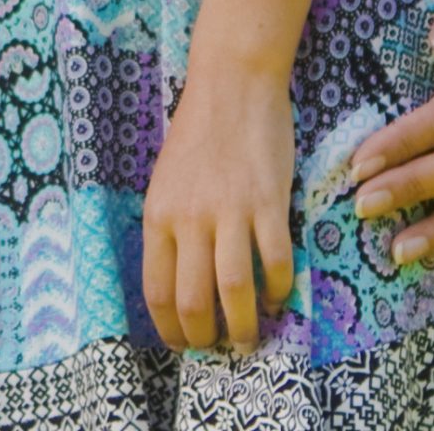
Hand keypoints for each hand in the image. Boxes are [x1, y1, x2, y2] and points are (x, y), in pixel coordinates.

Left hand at [142, 69, 296, 353]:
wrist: (232, 85)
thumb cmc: (199, 133)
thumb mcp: (167, 181)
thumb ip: (172, 226)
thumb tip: (182, 278)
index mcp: (158, 214)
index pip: (156, 289)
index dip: (169, 327)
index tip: (183, 343)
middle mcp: (188, 218)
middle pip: (192, 300)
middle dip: (206, 337)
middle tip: (219, 348)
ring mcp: (228, 211)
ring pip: (233, 290)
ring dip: (244, 326)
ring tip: (251, 337)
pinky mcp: (267, 203)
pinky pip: (274, 262)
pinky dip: (277, 289)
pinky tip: (276, 296)